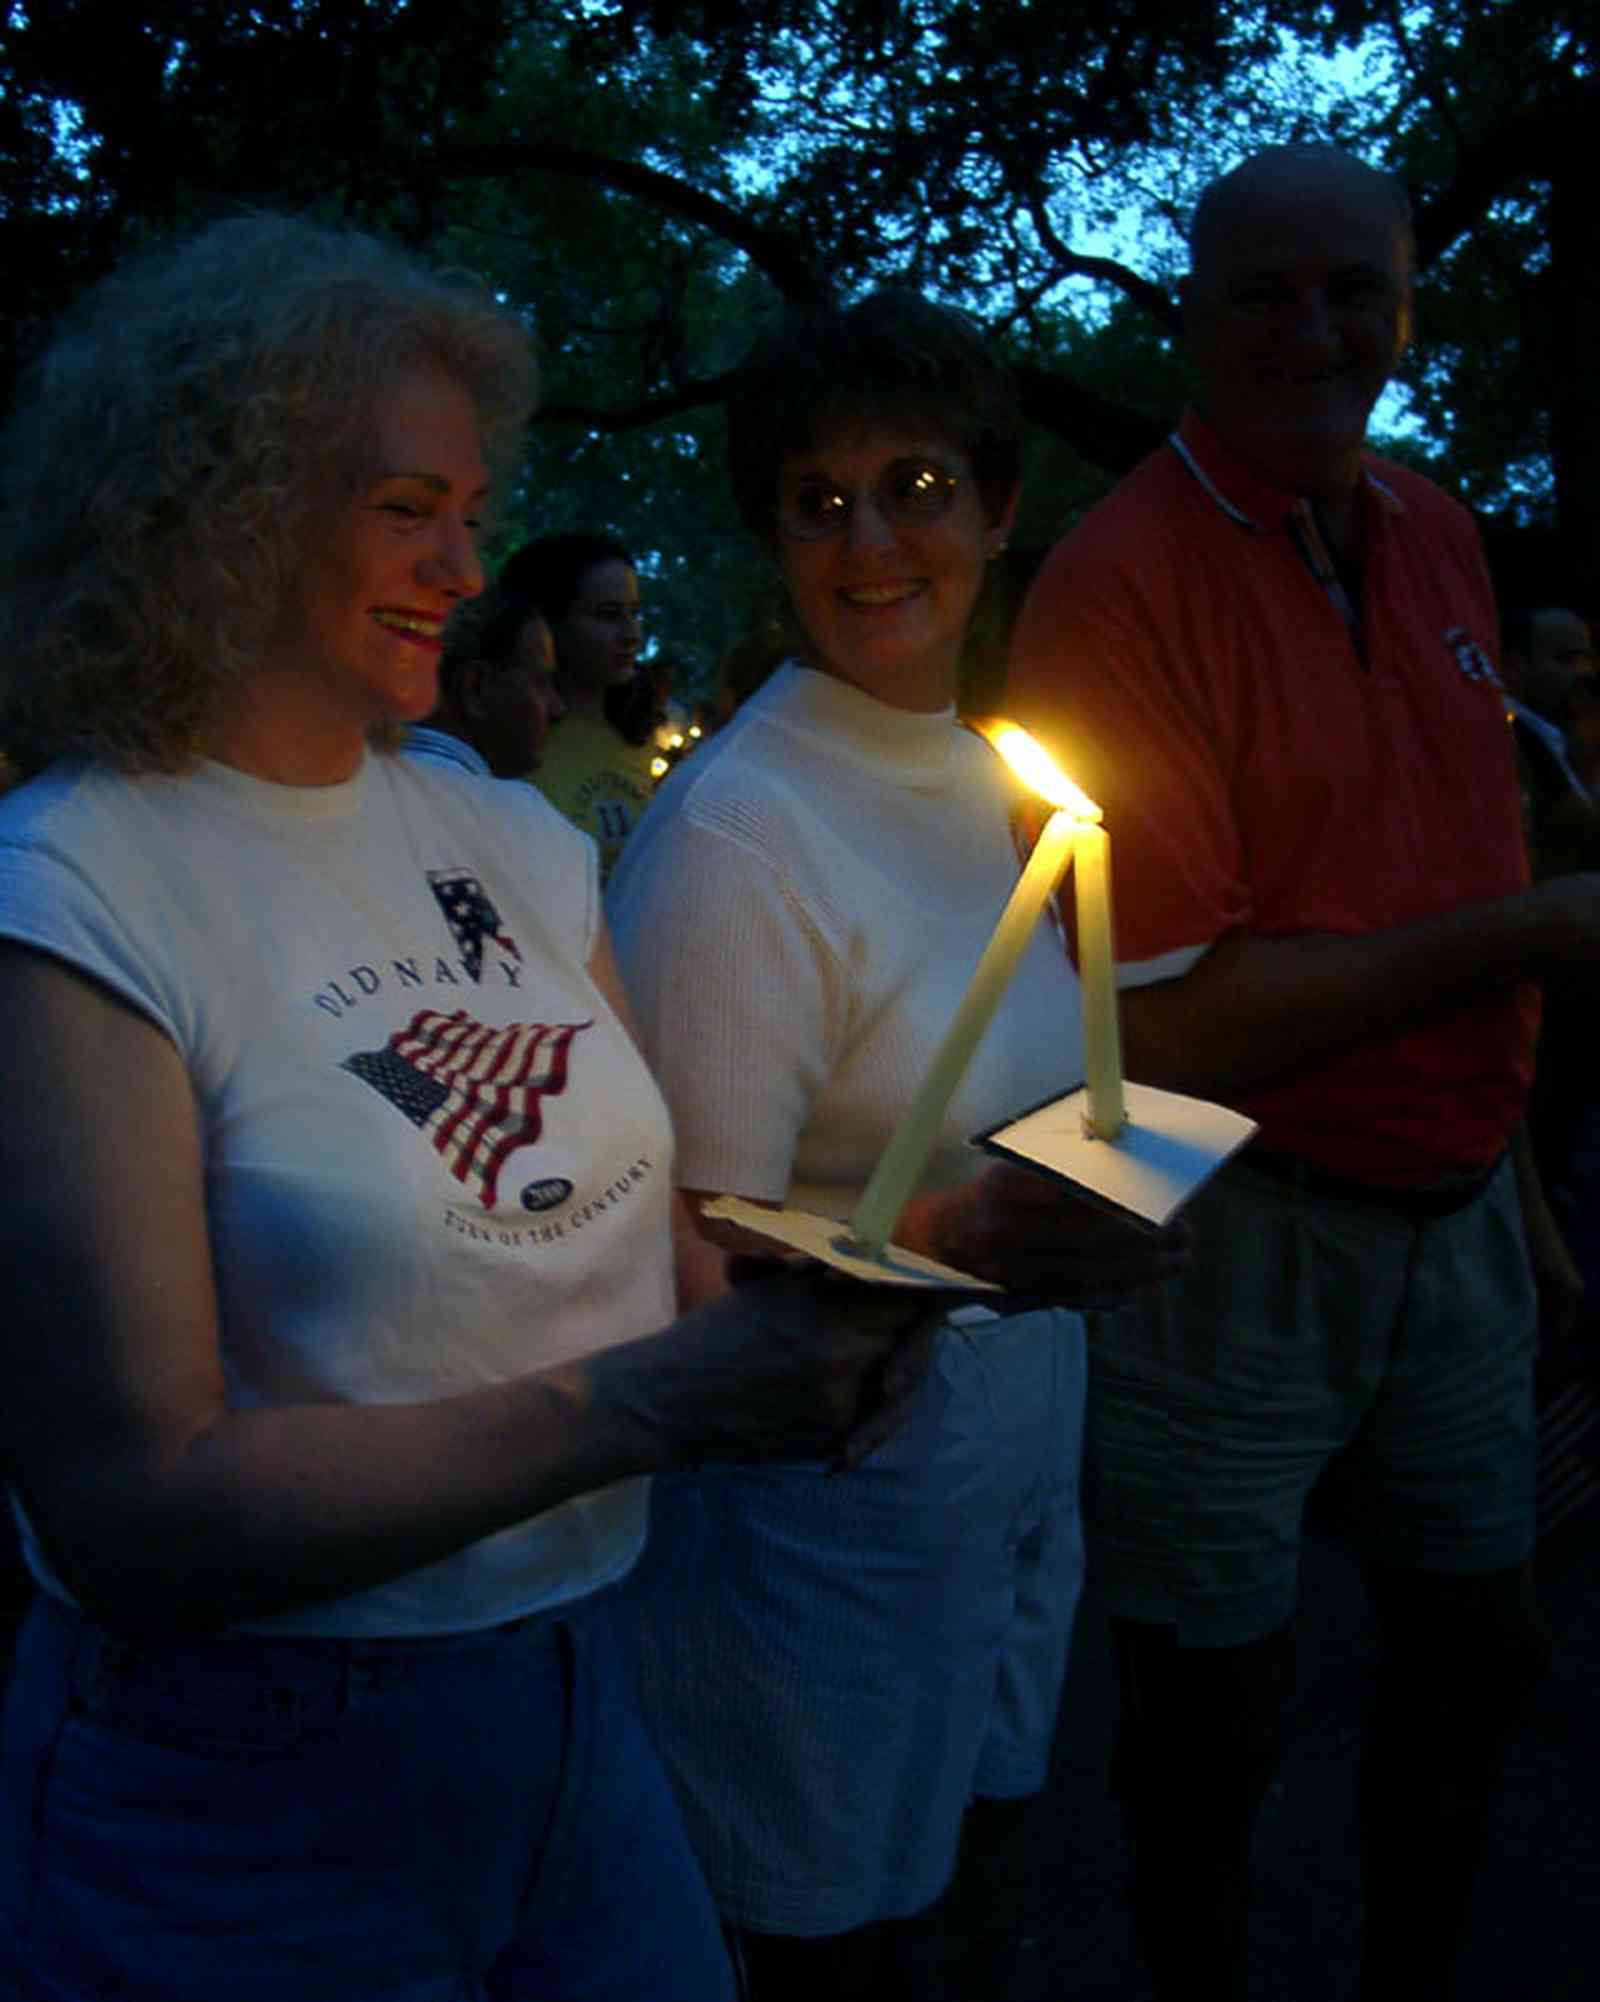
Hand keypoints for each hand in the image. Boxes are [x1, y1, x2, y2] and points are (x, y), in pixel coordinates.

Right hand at [585, 1260, 942, 1468]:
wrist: (667, 1403)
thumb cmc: (711, 1337)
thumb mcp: (767, 1290)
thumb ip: (822, 1278)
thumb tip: (871, 1261)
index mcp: (821, 1306)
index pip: (900, 1292)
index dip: (914, 1287)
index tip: (921, 1284)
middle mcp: (839, 1352)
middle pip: (904, 1334)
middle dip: (905, 1325)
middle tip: (912, 1318)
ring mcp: (838, 1401)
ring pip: (894, 1377)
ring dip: (891, 1364)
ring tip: (881, 1356)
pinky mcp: (830, 1438)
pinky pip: (872, 1416)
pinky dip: (870, 1402)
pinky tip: (855, 1391)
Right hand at [911, 1162, 1188, 1304]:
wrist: (940, 1241)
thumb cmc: (989, 1196)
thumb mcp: (1013, 1171)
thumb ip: (1058, 1176)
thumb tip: (1122, 1172)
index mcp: (1004, 1193)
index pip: (1074, 1202)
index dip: (1123, 1207)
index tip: (1162, 1205)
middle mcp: (1006, 1236)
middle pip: (1090, 1243)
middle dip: (1145, 1242)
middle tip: (1184, 1235)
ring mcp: (1013, 1272)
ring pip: (1090, 1277)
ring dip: (1142, 1273)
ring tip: (1178, 1261)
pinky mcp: (1021, 1298)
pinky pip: (1078, 1300)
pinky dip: (1116, 1294)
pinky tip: (1144, 1286)